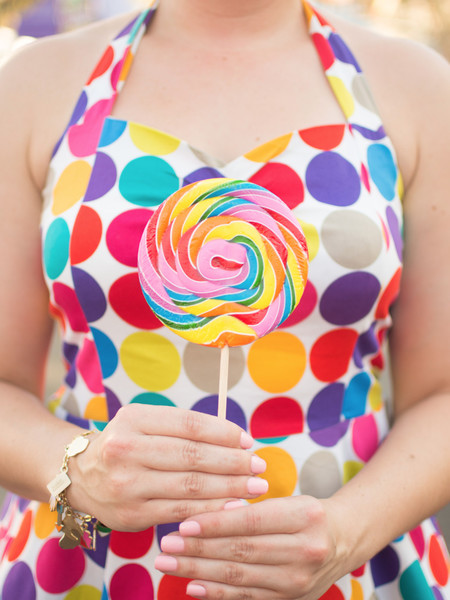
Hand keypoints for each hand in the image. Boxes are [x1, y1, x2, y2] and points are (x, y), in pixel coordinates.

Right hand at [66, 403, 267, 530]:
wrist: (82, 476)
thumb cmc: (127, 444)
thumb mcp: (145, 422)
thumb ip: (183, 427)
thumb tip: (236, 439)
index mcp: (134, 419)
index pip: (189, 424)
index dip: (223, 433)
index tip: (247, 441)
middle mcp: (126, 449)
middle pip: (192, 456)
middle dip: (232, 462)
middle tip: (259, 466)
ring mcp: (127, 484)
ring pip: (190, 486)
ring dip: (229, 487)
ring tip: (255, 486)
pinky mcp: (132, 514)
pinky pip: (181, 512)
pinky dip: (211, 510)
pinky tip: (233, 506)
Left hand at [155, 496, 346, 599]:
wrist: (343, 540)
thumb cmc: (305, 514)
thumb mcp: (287, 501)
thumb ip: (252, 508)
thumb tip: (210, 515)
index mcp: (304, 516)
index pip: (251, 521)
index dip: (215, 524)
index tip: (183, 525)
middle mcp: (305, 550)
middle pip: (242, 551)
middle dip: (198, 550)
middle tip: (166, 546)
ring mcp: (299, 580)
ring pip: (240, 576)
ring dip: (199, 572)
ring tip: (169, 564)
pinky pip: (247, 597)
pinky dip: (217, 593)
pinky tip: (193, 586)